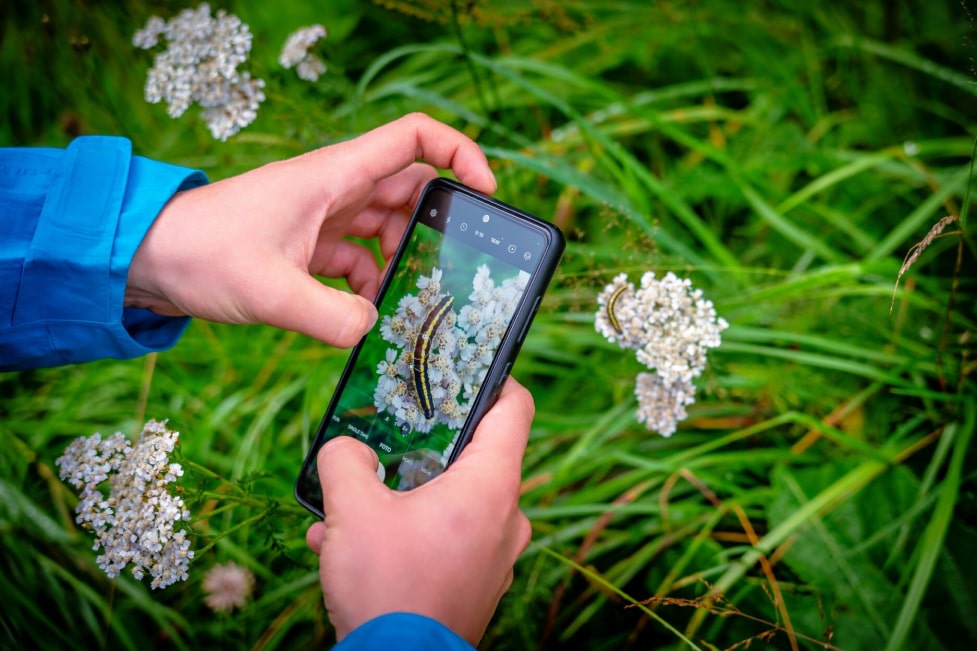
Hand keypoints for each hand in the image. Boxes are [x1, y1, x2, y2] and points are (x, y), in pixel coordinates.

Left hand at [126, 113, 496, 346]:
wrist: (147, 260)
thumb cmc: (200, 252)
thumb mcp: (268, 290)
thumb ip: (329, 317)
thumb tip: (373, 330)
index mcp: (334, 175)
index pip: (414, 138)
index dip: (460, 153)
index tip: (487, 192)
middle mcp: (336, 190)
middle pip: (410, 191)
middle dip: (436, 227)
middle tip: (451, 270)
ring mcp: (324, 218)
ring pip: (387, 229)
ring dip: (403, 263)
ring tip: (410, 301)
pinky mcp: (310, 247)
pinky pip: (360, 260)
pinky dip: (371, 286)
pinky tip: (364, 316)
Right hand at [305, 378, 533, 644]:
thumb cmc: (388, 589)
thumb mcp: (350, 511)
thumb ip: (344, 461)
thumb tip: (346, 448)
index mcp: (491, 485)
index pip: (515, 407)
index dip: (494, 377)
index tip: (464, 367)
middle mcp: (506, 517)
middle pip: (478, 454)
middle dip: (428, 442)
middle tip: (392, 433)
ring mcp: (496, 554)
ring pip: (455, 500)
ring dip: (406, 494)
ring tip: (355, 503)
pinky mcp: (478, 582)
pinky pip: (448, 539)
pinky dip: (409, 532)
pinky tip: (353, 545)